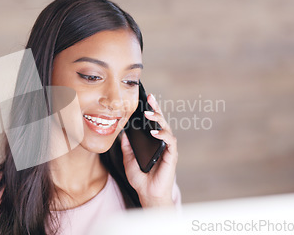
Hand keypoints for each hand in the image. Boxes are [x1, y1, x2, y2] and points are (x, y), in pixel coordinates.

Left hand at [121, 93, 177, 207]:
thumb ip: (126, 146)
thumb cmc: (140, 178)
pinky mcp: (171, 156)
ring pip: (166, 128)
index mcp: (152, 142)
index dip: (151, 110)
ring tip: (148, 114)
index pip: (152, 123)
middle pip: (161, 121)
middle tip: (150, 98)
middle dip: (156, 108)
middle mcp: (161, 143)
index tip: (146, 98)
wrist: (147, 194)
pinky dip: (163, 135)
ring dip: (158, 119)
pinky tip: (154, 132)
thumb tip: (122, 133)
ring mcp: (167, 148)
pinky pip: (170, 142)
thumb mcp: (128, 159)